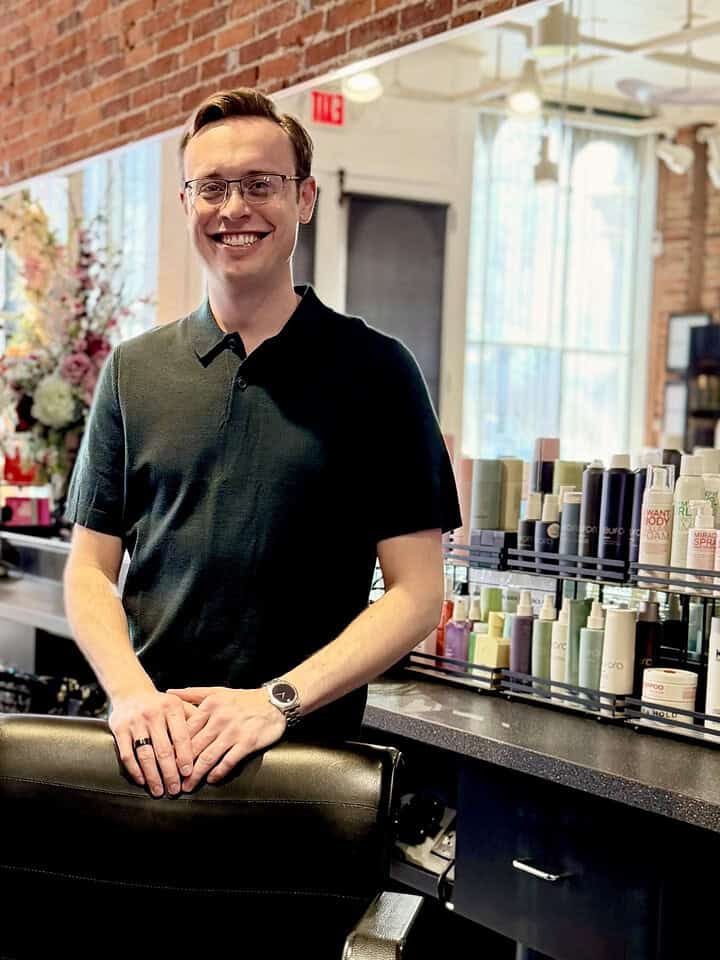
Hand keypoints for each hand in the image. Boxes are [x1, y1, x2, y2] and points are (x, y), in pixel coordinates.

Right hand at [109, 689, 198, 797]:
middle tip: (175, 790)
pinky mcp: (119, 729)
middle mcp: (153, 713)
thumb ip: (194, 720)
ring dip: (153, 776)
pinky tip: (142, 781)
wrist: (131, 692)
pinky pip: (127, 754)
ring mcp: (135, 722)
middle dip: (170, 773)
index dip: (185, 756)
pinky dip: (135, 770)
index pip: (181, 736)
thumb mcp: (179, 705)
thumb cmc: (161, 704)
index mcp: (171, 707)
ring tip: (159, 791)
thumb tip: (208, 743)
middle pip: (163, 749)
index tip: (189, 773)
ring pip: (145, 755)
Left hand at [166, 686, 286, 791]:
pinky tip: (211, 779)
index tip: (164, 760)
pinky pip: (228, 762)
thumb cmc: (244, 699)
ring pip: (208, 757)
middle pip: (194, 746)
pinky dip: (218, 773)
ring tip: (187, 786)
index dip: (173, 747)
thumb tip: (169, 693)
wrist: (275, 701)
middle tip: (171, 779)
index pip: (185, 730)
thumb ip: (192, 693)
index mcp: (210, 706)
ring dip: (196, 775)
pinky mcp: (247, 743)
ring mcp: (233, 732)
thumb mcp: (217, 692)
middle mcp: (219, 719)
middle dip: (180, 766)